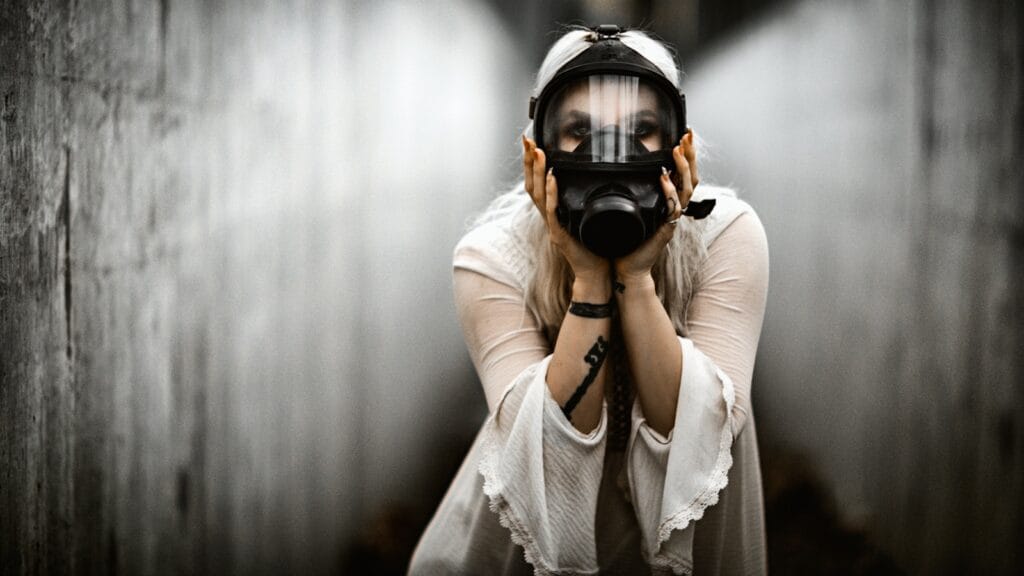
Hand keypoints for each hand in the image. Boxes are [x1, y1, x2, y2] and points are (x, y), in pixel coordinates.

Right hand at [523, 136, 610, 286]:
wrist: (593, 273)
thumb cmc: (592, 246)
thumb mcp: (581, 219)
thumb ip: (576, 202)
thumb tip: (578, 181)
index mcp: (552, 212)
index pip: (536, 183)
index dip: (532, 163)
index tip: (531, 142)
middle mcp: (548, 217)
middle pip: (531, 185)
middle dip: (529, 161)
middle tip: (527, 139)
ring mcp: (551, 225)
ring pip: (538, 195)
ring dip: (538, 171)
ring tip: (539, 152)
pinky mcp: (559, 234)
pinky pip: (553, 211)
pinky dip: (552, 193)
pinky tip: (553, 178)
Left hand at [614, 130, 699, 282]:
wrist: (629, 265)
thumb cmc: (630, 238)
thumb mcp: (635, 207)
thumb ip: (640, 189)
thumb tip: (634, 168)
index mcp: (670, 201)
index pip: (685, 173)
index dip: (688, 154)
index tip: (686, 133)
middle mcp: (675, 208)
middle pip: (692, 177)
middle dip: (691, 154)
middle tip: (688, 135)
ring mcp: (673, 219)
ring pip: (687, 190)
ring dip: (683, 168)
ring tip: (677, 150)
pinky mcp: (666, 229)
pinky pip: (672, 208)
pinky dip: (668, 191)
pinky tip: (663, 178)